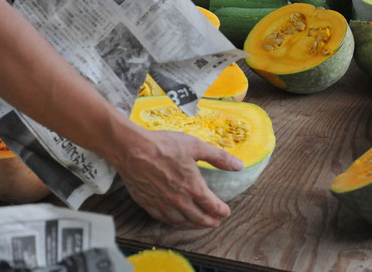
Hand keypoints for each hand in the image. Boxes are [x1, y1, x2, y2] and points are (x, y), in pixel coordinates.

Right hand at [112, 127, 243, 228]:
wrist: (132, 149)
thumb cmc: (164, 145)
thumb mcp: (196, 146)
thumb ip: (219, 158)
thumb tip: (239, 165)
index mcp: (193, 187)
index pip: (211, 205)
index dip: (221, 210)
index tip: (226, 212)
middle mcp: (179, 200)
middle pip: (198, 217)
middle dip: (209, 222)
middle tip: (215, 223)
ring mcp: (162, 204)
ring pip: (181, 221)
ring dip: (193, 225)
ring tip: (198, 224)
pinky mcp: (147, 203)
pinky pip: (164, 219)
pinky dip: (174, 222)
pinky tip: (175, 220)